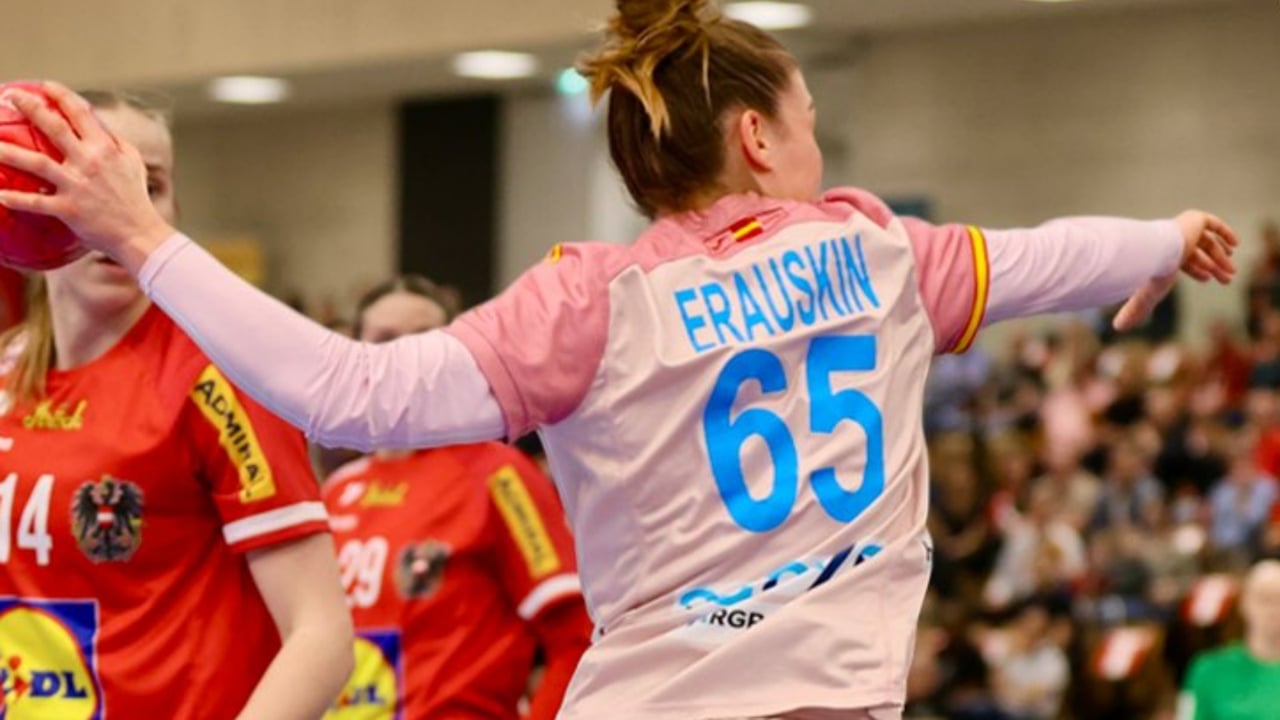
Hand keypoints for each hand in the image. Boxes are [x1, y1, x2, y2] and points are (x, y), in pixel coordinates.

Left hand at [0, 82, 173, 272]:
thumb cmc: (136, 198)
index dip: (62, 95)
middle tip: (11, 96)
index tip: (45, 86)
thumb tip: (99, 125)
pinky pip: (36, 202)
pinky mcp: (69, 209)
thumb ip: (115, 142)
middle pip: (54, 128)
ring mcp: (77, 185)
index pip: (81, 113)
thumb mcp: (133, 163)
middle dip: (30, 108)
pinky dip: (15, 199)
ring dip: (10, 152)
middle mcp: (89, 162)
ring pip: (37, 163)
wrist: (140, 234)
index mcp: (105, 148)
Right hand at [1113, 210, 1236, 331]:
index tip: (1208, 279)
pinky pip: (1213, 224)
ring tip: (1232, 271)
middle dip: (1214, 266)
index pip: (1182, 259)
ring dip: (1221, 257)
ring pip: (1207, 242)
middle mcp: (1173, 238)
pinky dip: (1225, 233)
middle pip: (1197, 252)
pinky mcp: (1196, 218)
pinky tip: (1234, 244)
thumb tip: (1117, 328)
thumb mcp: (1147, 295)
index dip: (1195, 269)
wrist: (1158, 250)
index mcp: (1163, 253)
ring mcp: (1184, 227)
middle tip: (1228, 279)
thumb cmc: (1153, 272)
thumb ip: (1135, 310)